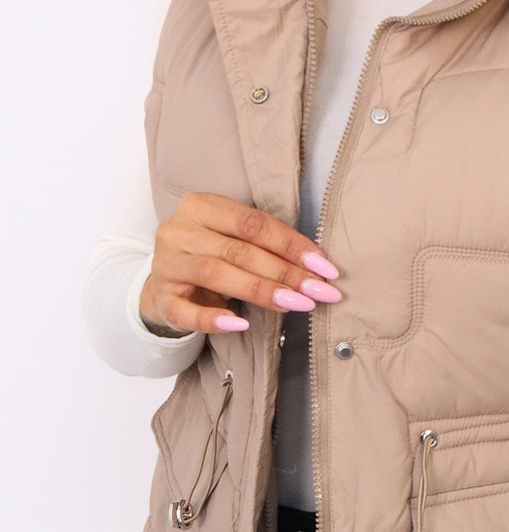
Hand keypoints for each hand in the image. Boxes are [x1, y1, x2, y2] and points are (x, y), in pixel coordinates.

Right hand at [139, 193, 341, 335]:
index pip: (253, 223)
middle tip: (319, 291)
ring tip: (296, 304)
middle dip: (285, 272)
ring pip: (216, 274)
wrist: (167, 282)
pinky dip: (213, 319)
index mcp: (201, 206)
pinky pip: (185, 311)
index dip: (292, 245)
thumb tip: (318, 266)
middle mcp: (179, 230)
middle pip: (239, 250)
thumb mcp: (233, 239)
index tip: (325, 268)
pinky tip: (240, 325)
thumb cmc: (212, 255)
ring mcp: (166, 264)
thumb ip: (266, 244)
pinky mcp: (159, 297)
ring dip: (261, 291)